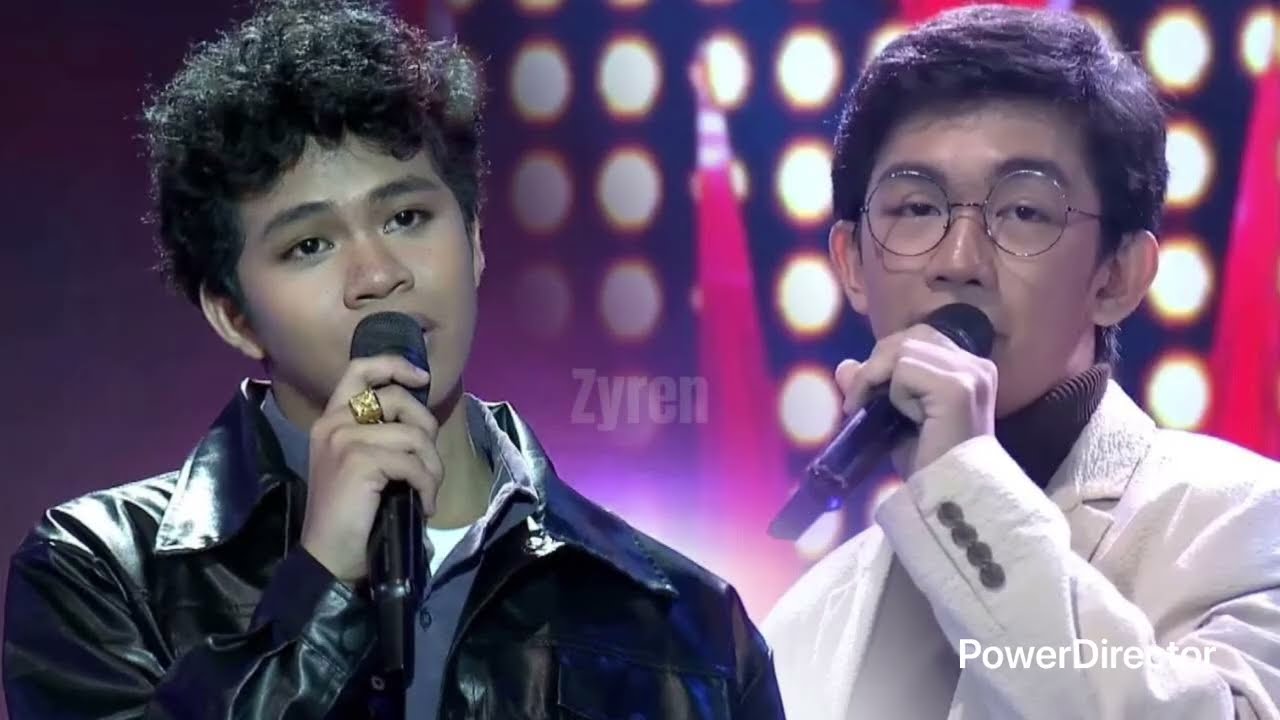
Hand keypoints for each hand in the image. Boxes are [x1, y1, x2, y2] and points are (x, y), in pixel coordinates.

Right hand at [300, 356, 441, 583]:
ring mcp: (344, 439)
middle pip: (397, 398)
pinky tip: (423, 505)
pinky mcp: (359, 461)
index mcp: (330, 420)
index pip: (359, 369)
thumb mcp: (362, 465)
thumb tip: (422, 424)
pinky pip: (413, 463)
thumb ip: (381, 435)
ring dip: (431, 467)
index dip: (393, 364)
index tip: (421, 377)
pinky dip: (427, 486)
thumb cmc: (351, 516)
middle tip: (429, 464)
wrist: (329, 557)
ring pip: (413, 435)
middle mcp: (333, 423)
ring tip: (427, 492)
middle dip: (427, 428)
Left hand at [835, 324, 996, 476]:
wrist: (948, 500)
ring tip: (876, 411)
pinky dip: (892, 390)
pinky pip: (905, 368)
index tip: (868, 395)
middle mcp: (977, 366)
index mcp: (970, 370)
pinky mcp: (957, 387)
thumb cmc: (928, 465)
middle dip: (877, 364)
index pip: (920, 339)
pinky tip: (902, 418)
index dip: (887, 360)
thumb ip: (873, 386)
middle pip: (911, 336)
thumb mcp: (893, 419)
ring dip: (879, 377)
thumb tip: (845, 365)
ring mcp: (971, 374)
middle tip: (860, 402)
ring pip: (904, 349)